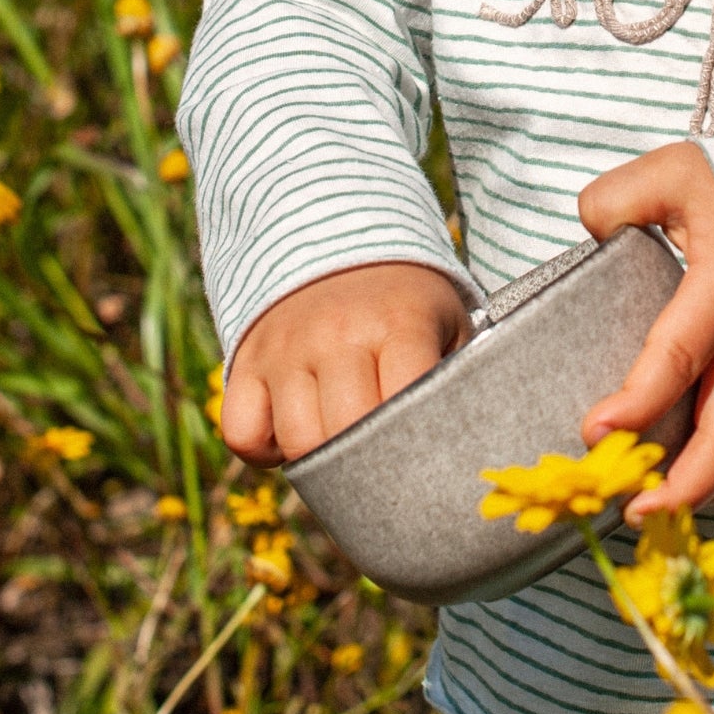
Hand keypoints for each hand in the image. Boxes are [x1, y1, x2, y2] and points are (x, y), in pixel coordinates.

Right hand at [220, 261, 472, 466]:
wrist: (342, 249)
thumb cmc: (408, 308)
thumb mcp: (448, 325)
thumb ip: (459, 380)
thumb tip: (471, 452)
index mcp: (399, 322)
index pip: (405, 401)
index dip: (415, 446)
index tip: (424, 463)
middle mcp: (338, 331)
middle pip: (348, 433)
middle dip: (369, 464)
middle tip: (383, 463)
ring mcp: (287, 346)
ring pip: (298, 441)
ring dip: (321, 461)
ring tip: (343, 444)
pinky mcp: (247, 360)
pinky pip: (242, 433)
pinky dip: (264, 449)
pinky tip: (294, 432)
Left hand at [578, 141, 713, 520]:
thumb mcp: (676, 173)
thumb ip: (619, 198)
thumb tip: (589, 231)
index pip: (676, 357)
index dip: (637, 402)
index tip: (595, 433)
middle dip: (680, 482)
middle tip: (631, 513)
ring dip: (708, 488)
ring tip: (656, 516)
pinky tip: (703, 486)